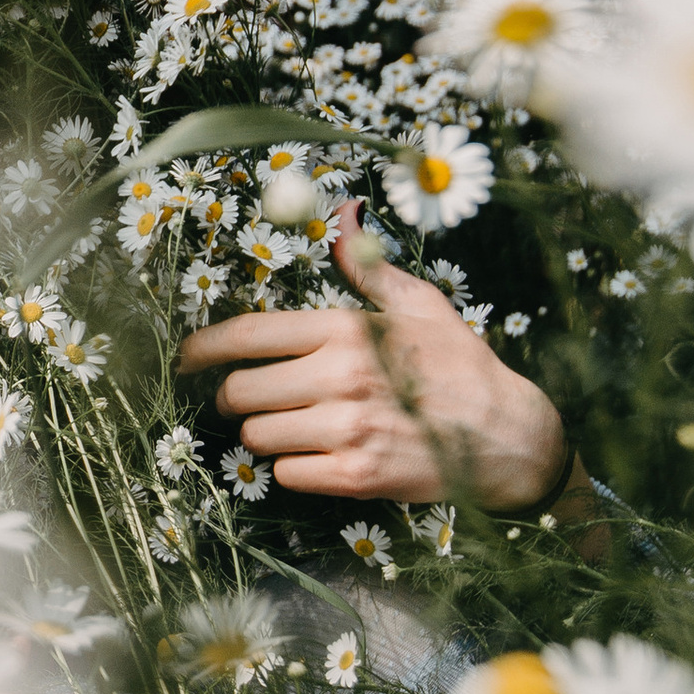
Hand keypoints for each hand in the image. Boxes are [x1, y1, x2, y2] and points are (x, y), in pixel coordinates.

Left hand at [176, 204, 572, 512]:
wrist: (509, 437)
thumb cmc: (460, 366)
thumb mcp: (419, 304)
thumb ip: (368, 266)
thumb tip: (344, 217)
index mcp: (345, 329)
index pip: (247, 336)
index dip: (202, 349)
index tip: (184, 358)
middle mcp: (339, 376)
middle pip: (240, 393)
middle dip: (236, 398)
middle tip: (250, 400)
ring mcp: (346, 428)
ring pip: (257, 436)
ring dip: (266, 435)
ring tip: (295, 428)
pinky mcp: (355, 475)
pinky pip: (286, 474)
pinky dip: (292, 468)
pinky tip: (318, 456)